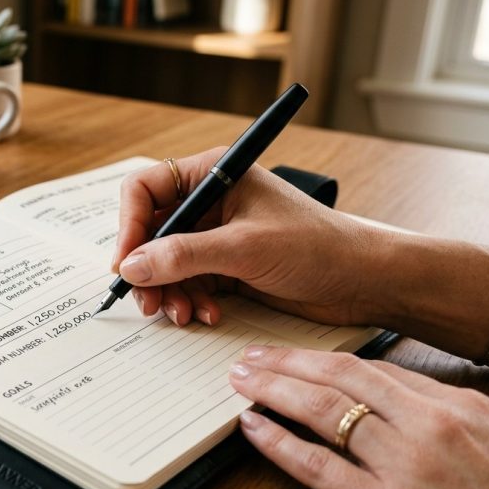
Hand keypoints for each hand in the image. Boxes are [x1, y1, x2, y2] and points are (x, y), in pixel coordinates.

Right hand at [113, 147, 393, 326]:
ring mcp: (216, 235)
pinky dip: (190, 301)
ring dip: (169, 291)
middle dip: (147, 269)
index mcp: (213, 174)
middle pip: (150, 231)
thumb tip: (132, 266)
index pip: (145, 190)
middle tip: (149, 301)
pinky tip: (207, 314)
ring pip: (165, 263)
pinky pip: (187, 283)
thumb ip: (184, 256)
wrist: (363, 281)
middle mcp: (209, 201)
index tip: (125, 264)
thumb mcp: (244, 248)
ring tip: (183, 314)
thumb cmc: (318, 246)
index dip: (129, 227)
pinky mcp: (225, 266)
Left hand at [230, 346, 488, 488]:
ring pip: (324, 410)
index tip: (293, 356)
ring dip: (274, 390)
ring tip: (243, 382)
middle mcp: (432, 427)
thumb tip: (399, 397)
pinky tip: (253, 428)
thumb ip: (450, 418)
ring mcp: (408, 467)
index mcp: (460, 407)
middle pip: (342, 377)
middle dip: (288, 362)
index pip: (374, 370)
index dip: (323, 360)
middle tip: (252, 356)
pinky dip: (278, 442)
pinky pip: (317, 466)